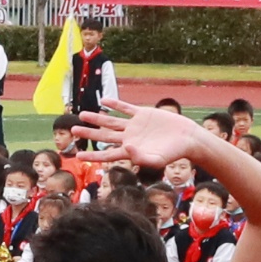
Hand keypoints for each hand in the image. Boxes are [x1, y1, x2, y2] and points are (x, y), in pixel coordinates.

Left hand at [81, 95, 201, 171]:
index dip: (93, 156)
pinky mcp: (142, 114)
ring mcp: (135, 125)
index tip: (78, 156)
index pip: (107, 154)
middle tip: (73, 131)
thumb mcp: (157, 160)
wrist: (186, 138)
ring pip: (111, 121)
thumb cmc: (173, 153)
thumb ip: (141, 158)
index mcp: (130, 151)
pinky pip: (125, 108)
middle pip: (104, 136)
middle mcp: (129, 138)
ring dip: (97, 118)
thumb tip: (126, 149)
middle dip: (89, 134)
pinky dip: (115, 104)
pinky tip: (104, 101)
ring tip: (82, 115)